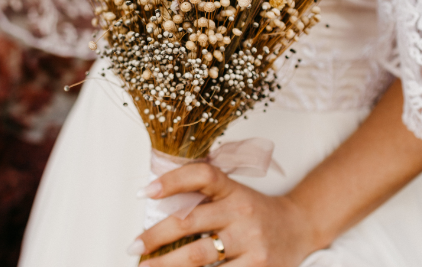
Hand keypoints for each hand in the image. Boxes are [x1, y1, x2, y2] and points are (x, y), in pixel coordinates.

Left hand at [131, 163, 317, 266]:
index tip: (144, 191)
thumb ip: (205, 196)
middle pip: (189, 222)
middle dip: (155, 236)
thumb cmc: (255, 211)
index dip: (172, 180)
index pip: (201, 174)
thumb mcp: (233, 193)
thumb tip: (158, 205)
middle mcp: (241, 211)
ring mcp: (250, 241)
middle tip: (134, 246)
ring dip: (166, 265)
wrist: (298, 227)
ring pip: (198, 257)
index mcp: (232, 188)